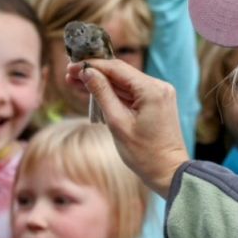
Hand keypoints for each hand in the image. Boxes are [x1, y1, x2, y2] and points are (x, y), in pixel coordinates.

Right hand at [68, 59, 190, 196]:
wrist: (168, 172)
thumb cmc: (144, 154)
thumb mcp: (117, 123)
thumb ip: (102, 94)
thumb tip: (87, 72)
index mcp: (152, 90)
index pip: (117, 68)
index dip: (92, 65)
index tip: (71, 66)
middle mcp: (158, 86)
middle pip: (120, 73)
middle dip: (94, 73)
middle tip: (69, 74)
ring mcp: (159, 94)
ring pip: (124, 82)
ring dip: (101, 82)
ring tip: (75, 82)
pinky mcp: (156, 102)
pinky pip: (131, 92)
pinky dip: (113, 93)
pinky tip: (93, 91)